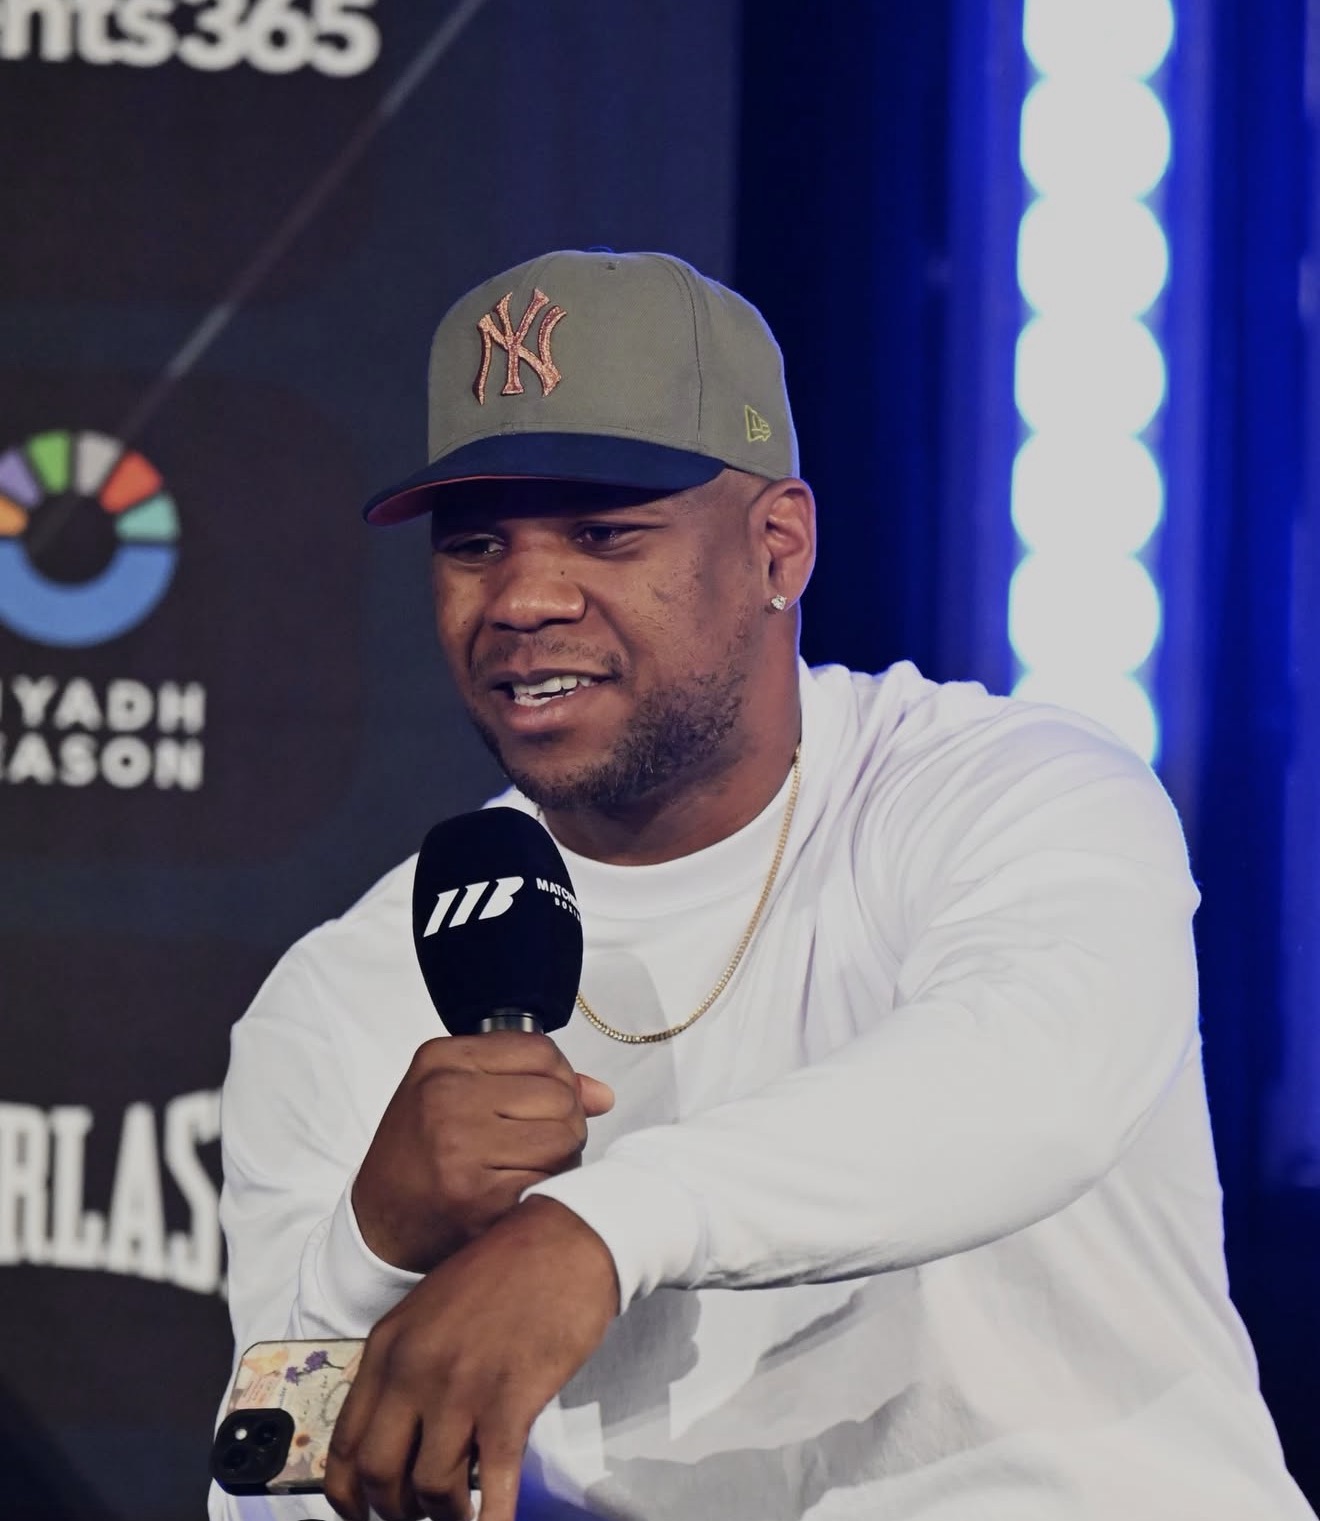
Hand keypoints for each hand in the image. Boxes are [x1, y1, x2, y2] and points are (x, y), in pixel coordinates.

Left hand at [325, 1195, 618, 1520]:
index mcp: (388, 1345)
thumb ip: (408, 1366)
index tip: (359, 1514)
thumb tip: (403, 1436)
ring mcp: (460, 1388)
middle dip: (395, 1511)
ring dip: (446, 1515)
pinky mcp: (509, 1403)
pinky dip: (490, 1520)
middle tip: (417, 1516)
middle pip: (379, 1475)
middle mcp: (413, 1370)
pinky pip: (492, 1486)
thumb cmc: (505, 1273)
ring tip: (463, 1513)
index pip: (345, 1443)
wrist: (564, 1241)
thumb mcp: (432, 1310)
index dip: (346, 1494)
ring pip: (430, 1488)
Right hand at [352, 1033, 613, 1272]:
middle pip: (561, 1096)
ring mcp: (461, 1149)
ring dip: (561, 1157)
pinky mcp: (479, 1199)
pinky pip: (552, 1181)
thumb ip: (526, 1079)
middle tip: (535, 1141)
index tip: (541, 1099)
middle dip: (563, 1120)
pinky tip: (518, 1191)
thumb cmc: (419, 1153)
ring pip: (566, 1138)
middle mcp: (446, 1098)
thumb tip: (601, 1094)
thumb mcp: (453, 1092)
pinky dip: (546, 1188)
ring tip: (528, 1165)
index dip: (558, 1076)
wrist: (376, 1224)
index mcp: (440, 1062)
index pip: (541, 1051)